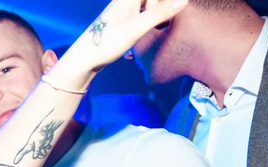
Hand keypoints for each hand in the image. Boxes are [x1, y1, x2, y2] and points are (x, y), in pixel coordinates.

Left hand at [51, 0, 188, 88]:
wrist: (83, 59)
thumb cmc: (107, 42)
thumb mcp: (137, 28)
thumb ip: (161, 13)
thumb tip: (184, 0)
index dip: (164, 4)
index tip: (173, 11)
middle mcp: (124, 0)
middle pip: (151, 0)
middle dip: (162, 7)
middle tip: (162, 25)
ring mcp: (122, 10)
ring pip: (147, 6)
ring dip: (155, 16)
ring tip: (158, 30)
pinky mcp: (121, 21)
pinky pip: (141, 16)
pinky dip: (146, 23)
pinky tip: (145, 37)